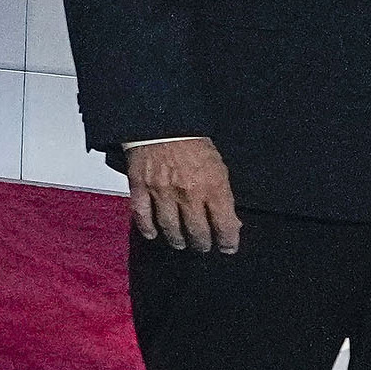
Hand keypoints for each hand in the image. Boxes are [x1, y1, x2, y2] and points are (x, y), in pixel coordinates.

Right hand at [124, 136, 240, 255]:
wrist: (162, 122)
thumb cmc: (194, 142)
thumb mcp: (219, 166)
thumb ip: (223, 194)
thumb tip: (230, 221)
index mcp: (213, 186)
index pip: (224, 225)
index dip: (228, 241)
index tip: (228, 247)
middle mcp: (188, 193)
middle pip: (197, 231)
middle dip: (202, 243)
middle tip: (203, 246)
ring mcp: (162, 192)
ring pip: (171, 228)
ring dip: (177, 239)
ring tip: (180, 243)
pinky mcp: (140, 187)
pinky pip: (142, 215)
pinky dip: (147, 228)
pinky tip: (152, 234)